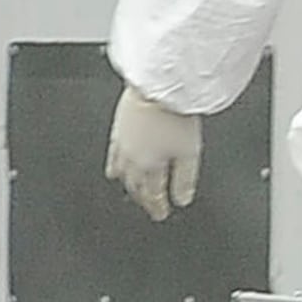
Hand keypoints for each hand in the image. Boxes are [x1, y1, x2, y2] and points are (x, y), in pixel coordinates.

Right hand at [105, 88, 203, 221]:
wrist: (157, 88)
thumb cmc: (175, 116)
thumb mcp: (190, 153)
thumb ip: (185, 179)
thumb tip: (182, 199)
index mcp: (150, 165)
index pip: (153, 193)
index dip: (157, 206)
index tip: (161, 214)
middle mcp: (132, 157)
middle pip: (137, 185)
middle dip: (143, 199)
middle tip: (149, 207)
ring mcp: (122, 143)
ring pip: (122, 172)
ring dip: (128, 185)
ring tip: (132, 192)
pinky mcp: (118, 128)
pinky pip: (112, 154)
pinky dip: (113, 166)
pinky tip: (113, 169)